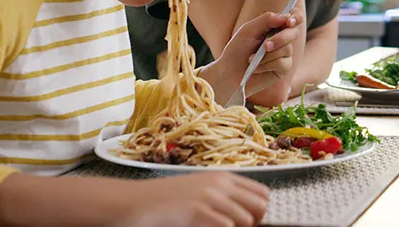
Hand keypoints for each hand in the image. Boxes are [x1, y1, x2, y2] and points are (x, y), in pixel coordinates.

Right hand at [119, 173, 268, 226]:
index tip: (246, 223)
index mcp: (223, 177)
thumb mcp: (199, 189)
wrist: (135, 201)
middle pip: (260, 207)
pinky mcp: (198, 211)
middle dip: (254, 223)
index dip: (259, 212)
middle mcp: (220, 184)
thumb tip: (247, 212)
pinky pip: (227, 226)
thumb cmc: (166, 199)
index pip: (262, 193)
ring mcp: (210, 197)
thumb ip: (222, 195)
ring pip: (246, 220)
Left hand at [201, 9, 302, 103]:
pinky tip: (256, 68)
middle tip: (265, 46)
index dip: (296, 17)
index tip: (289, 22)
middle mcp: (283, 39)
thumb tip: (286, 16)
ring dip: (268, 55)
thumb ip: (267, 20)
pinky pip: (282, 64)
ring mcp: (284, 54)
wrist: (229, 72)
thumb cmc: (237, 50)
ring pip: (287, 49)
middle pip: (294, 33)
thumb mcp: (248, 30)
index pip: (294, 17)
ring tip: (252, 59)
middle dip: (280, 39)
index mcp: (275, 26)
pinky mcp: (283, 69)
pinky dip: (267, 65)